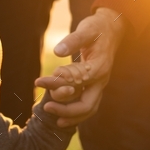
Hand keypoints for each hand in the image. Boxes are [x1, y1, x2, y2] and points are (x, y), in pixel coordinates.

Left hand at [35, 7, 124, 126]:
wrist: (111, 30)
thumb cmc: (97, 28)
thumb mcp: (86, 30)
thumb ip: (73, 40)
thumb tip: (57, 51)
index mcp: (99, 67)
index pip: (77, 82)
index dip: (57, 84)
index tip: (39, 82)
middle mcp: (101, 80)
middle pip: (87, 105)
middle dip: (67, 110)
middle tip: (46, 107)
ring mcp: (99, 85)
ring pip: (89, 109)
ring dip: (72, 116)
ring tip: (56, 120)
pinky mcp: (95, 87)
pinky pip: (87, 106)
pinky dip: (76, 114)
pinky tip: (62, 117)